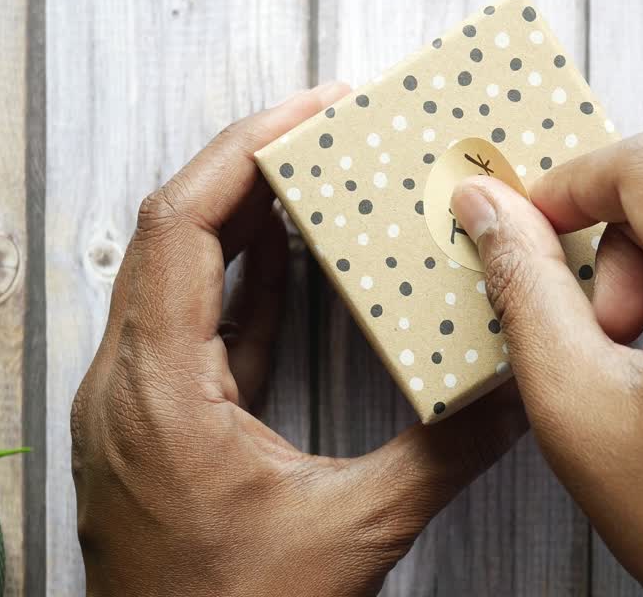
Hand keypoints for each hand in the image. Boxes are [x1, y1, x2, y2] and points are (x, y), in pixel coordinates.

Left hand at [71, 83, 527, 596]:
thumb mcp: (351, 533)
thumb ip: (441, 455)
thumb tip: (517, 393)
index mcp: (158, 390)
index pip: (178, 225)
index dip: (240, 149)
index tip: (307, 109)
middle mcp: (126, 385)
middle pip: (171, 234)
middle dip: (248, 168)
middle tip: (325, 127)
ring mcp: (131, 408)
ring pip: (175, 277)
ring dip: (242, 222)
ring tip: (313, 177)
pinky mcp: (152, 430)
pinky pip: (190, 330)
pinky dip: (241, 288)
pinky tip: (288, 266)